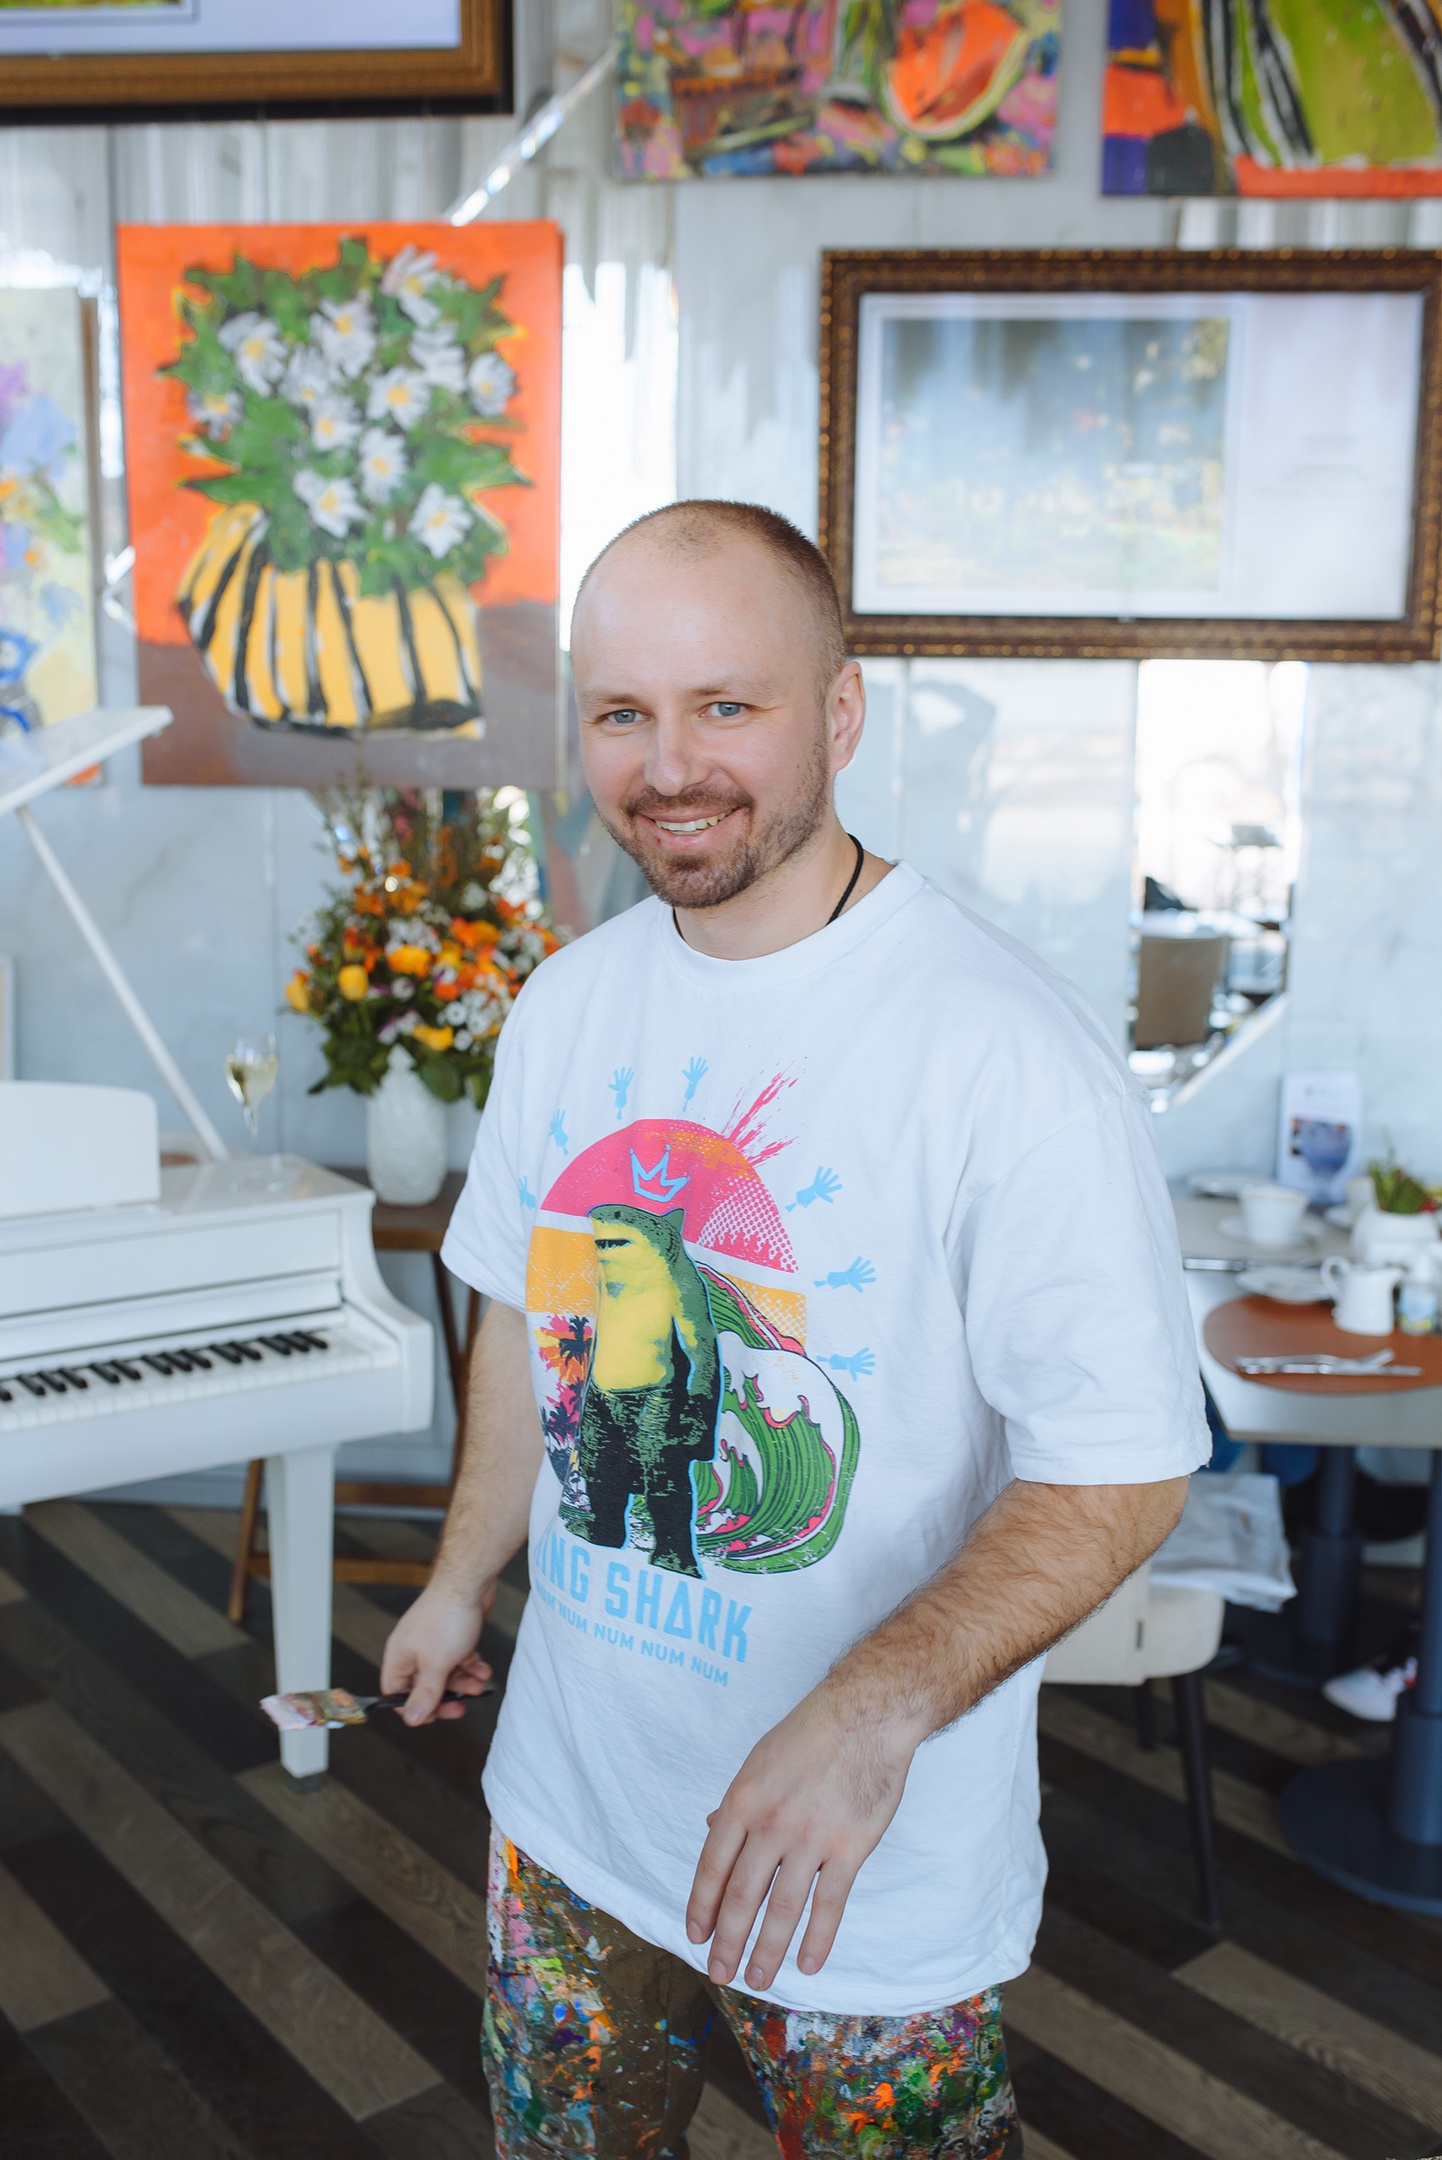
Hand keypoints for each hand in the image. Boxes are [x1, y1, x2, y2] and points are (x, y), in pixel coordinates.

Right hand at [380, 1578, 495, 1724]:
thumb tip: (412, 1719)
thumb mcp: (436, 1665)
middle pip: (423, 1685)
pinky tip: (484, 1669)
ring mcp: (432, 1641)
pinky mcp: (451, 1633)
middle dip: (444, 1696)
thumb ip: (425, 1694)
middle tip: (461, 1706)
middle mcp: (412, 1650)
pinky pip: (458, 1658)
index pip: (395, 1692)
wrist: (469, 1581)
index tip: (432, 1715)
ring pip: (445, 1672)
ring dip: (463, 1682)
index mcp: (399, 1657)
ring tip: (480, 1685)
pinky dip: (471, 1666)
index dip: (411, 1707)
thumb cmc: (447, 1618)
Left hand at [685, 1687, 916, 1991]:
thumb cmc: (810, 1734)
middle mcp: (771, 1823)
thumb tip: (711, 1829)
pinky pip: (830, 1904)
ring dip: (767, 1950)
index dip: (702, 1906)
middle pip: (742, 1896)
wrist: (866, 1716)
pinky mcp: (849, 1848)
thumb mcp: (759, 1761)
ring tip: (758, 1979)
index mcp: (743, 1800)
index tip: (696, 1936)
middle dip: (728, 1941)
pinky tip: (808, 1964)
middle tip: (721, 1972)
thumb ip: (737, 1802)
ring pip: (782, 1908)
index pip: (712, 1866)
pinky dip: (818, 1939)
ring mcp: (810, 1838)